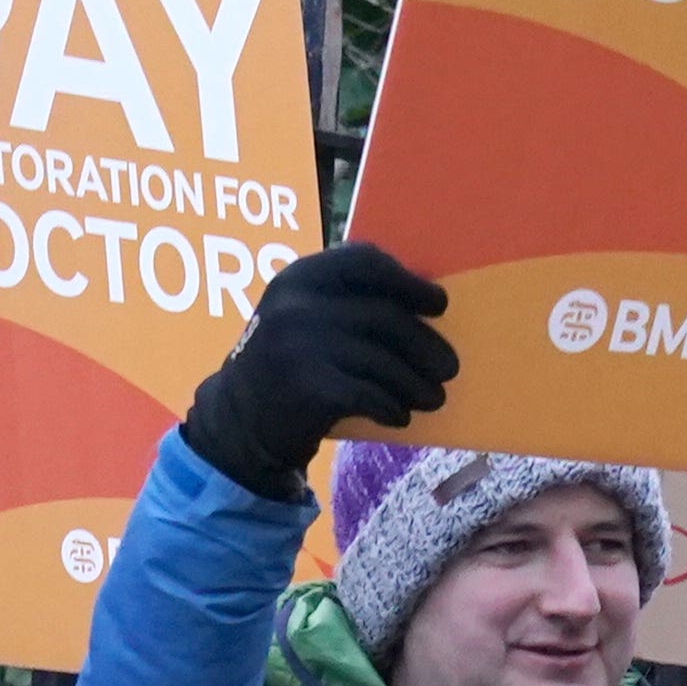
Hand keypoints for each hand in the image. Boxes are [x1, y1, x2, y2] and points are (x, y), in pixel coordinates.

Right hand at [182, 240, 450, 498]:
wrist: (237, 423)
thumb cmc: (287, 366)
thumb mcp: (300, 319)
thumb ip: (344, 303)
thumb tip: (425, 307)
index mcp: (299, 277)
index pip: (365, 262)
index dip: (409, 282)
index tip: (438, 304)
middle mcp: (297, 305)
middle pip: (385, 317)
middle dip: (425, 345)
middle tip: (449, 367)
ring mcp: (300, 345)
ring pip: (383, 361)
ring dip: (417, 384)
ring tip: (433, 398)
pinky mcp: (309, 388)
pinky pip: (370, 395)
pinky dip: (392, 407)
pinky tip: (400, 416)